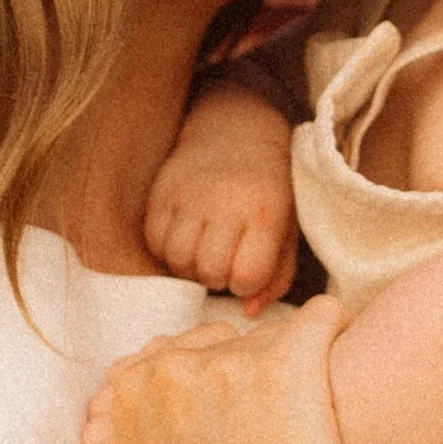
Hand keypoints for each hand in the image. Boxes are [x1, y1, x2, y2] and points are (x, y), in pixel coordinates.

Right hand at [97, 300, 346, 443]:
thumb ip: (130, 443)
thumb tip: (135, 428)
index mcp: (132, 389)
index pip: (182, 358)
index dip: (211, 398)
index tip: (238, 432)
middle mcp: (173, 364)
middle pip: (226, 343)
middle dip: (248, 378)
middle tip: (273, 430)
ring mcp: (231, 363)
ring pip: (272, 336)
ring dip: (290, 370)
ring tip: (309, 416)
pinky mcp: (290, 369)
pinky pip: (324, 317)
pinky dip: (339, 332)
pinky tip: (353, 358)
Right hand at [145, 82, 299, 311]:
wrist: (236, 133)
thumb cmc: (269, 192)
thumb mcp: (287, 230)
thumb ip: (276, 275)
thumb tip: (249, 311)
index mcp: (263, 212)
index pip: (246, 275)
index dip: (246, 283)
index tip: (249, 271)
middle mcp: (224, 203)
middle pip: (208, 271)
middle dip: (217, 277)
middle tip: (225, 261)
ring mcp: (188, 196)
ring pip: (177, 260)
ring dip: (190, 266)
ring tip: (205, 250)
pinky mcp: (160, 193)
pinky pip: (154, 243)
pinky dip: (168, 250)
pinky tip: (186, 237)